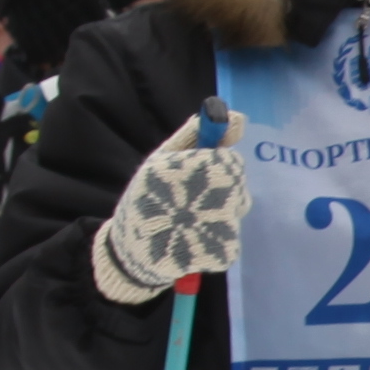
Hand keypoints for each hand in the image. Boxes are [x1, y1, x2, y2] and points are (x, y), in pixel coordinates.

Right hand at [92, 116, 245, 302]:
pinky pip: (232, 236)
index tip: (198, 175)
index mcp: (191, 167)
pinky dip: (218, 238)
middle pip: (237, 183)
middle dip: (221, 188)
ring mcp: (220, 225)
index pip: (230, 160)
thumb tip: (238, 118)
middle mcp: (210, 194)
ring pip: (237, 208)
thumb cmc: (147, 197)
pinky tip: (194, 239)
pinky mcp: (225, 251)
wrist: (132, 250)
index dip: (216, 166)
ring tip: (190, 220)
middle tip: (192, 200)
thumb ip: (198, 134)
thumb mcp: (162, 158)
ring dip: (221, 211)